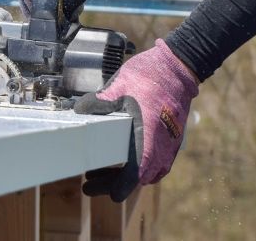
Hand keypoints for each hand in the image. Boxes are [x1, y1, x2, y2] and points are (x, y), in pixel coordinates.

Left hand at [73, 39, 198, 201]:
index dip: (109, 187)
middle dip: (110, 182)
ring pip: (145, 173)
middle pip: (134, 180)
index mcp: (146, 145)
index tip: (91, 187)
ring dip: (124, 174)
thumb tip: (77, 111)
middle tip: (88, 180)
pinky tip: (123, 153)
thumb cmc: (149, 79)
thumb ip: (96, 104)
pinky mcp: (170, 142)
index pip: (129, 181)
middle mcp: (160, 153)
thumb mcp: (116, 89)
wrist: (177, 68)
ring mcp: (168, 149)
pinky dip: (137, 164)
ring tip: (102, 169)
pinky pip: (154, 163)